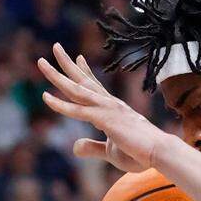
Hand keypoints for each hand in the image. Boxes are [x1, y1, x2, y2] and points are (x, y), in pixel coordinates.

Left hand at [37, 43, 169, 173]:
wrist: (160, 153)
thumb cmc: (140, 153)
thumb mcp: (111, 153)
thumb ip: (92, 148)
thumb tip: (74, 147)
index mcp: (113, 109)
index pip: (96, 87)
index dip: (85, 72)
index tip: (78, 57)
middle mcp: (109, 104)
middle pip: (83, 80)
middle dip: (67, 64)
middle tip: (56, 47)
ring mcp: (107, 109)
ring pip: (76, 89)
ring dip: (57, 75)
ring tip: (41, 62)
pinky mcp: (105, 119)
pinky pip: (78, 110)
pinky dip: (61, 104)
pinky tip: (45, 97)